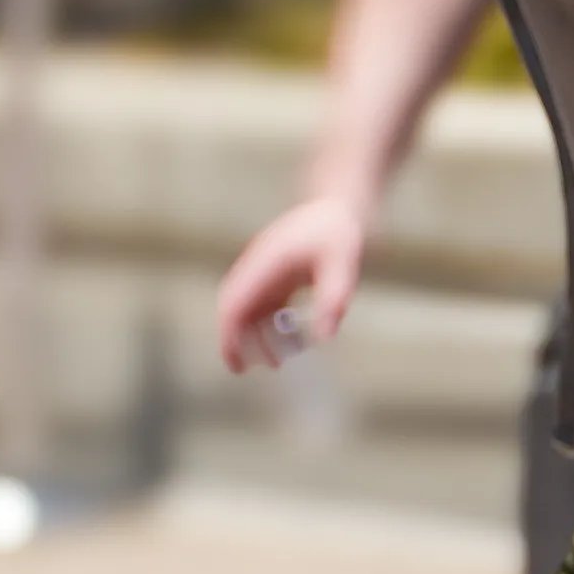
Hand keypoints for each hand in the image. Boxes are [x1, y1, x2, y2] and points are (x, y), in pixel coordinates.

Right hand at [215, 185, 374, 373]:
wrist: (339, 204)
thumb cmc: (340, 232)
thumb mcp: (343, 263)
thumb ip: (334, 297)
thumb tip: (325, 337)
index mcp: (266, 261)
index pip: (235, 302)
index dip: (229, 333)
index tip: (234, 361)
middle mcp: (259, 266)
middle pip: (234, 307)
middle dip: (236, 340)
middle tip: (249, 369)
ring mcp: (266, 270)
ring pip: (248, 308)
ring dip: (255, 335)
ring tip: (276, 361)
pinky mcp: (277, 275)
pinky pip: (264, 305)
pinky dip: (269, 325)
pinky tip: (288, 342)